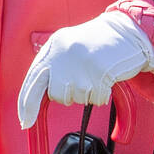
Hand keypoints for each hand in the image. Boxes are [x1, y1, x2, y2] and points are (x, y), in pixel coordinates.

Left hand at [17, 11, 153, 128]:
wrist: (128, 31)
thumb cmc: (98, 43)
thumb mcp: (68, 47)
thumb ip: (52, 66)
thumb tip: (35, 97)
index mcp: (53, 46)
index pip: (32, 80)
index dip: (26, 104)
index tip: (26, 122)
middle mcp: (63, 53)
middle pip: (56, 94)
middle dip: (68, 95)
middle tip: (81, 80)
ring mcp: (81, 62)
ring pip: (77, 98)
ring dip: (88, 93)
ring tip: (96, 74)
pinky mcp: (99, 71)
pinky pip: (96, 98)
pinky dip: (102, 94)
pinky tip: (106, 77)